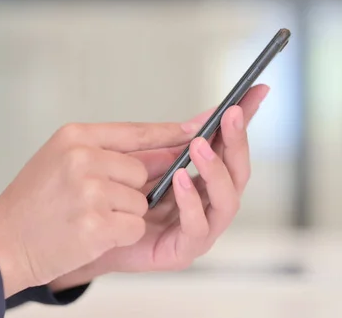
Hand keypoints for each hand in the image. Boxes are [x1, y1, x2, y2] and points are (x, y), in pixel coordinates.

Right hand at [0, 121, 197, 296]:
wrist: (1, 243)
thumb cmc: (34, 203)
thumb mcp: (62, 162)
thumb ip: (109, 154)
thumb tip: (164, 152)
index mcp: (75, 136)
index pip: (136, 131)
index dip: (168, 133)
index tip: (198, 128)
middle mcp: (83, 158)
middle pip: (142, 172)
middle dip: (130, 191)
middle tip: (93, 202)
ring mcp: (89, 191)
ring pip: (140, 202)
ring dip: (123, 216)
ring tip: (86, 218)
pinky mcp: (96, 224)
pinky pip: (135, 227)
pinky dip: (120, 235)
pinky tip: (90, 234)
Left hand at [49, 85, 267, 289]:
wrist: (84, 234)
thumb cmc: (114, 199)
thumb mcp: (143, 161)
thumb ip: (170, 143)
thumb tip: (200, 118)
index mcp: (202, 179)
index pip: (230, 148)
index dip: (246, 121)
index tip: (257, 91)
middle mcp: (208, 203)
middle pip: (238, 173)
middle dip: (236, 141)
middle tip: (230, 114)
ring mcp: (201, 228)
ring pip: (227, 201)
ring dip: (216, 170)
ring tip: (200, 147)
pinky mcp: (184, 250)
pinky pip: (198, 227)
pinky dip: (192, 202)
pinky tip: (179, 180)